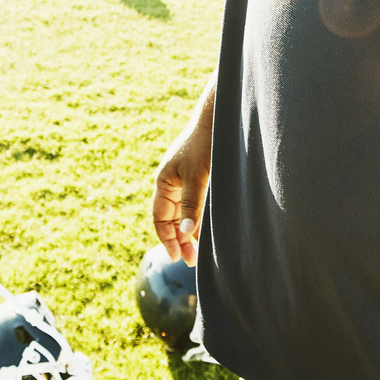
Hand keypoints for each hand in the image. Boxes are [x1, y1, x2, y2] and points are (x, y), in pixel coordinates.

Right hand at [151, 74, 216, 265]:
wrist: (219, 118)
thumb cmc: (206, 145)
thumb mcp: (197, 177)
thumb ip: (190, 205)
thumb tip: (185, 232)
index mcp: (164, 182)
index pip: (159, 218)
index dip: (167, 239)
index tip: (178, 257)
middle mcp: (171, 182)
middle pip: (170, 218)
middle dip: (180, 240)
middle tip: (193, 261)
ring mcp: (184, 179)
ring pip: (182, 213)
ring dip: (189, 231)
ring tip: (201, 251)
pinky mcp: (198, 177)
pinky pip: (193, 204)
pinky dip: (197, 218)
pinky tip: (208, 230)